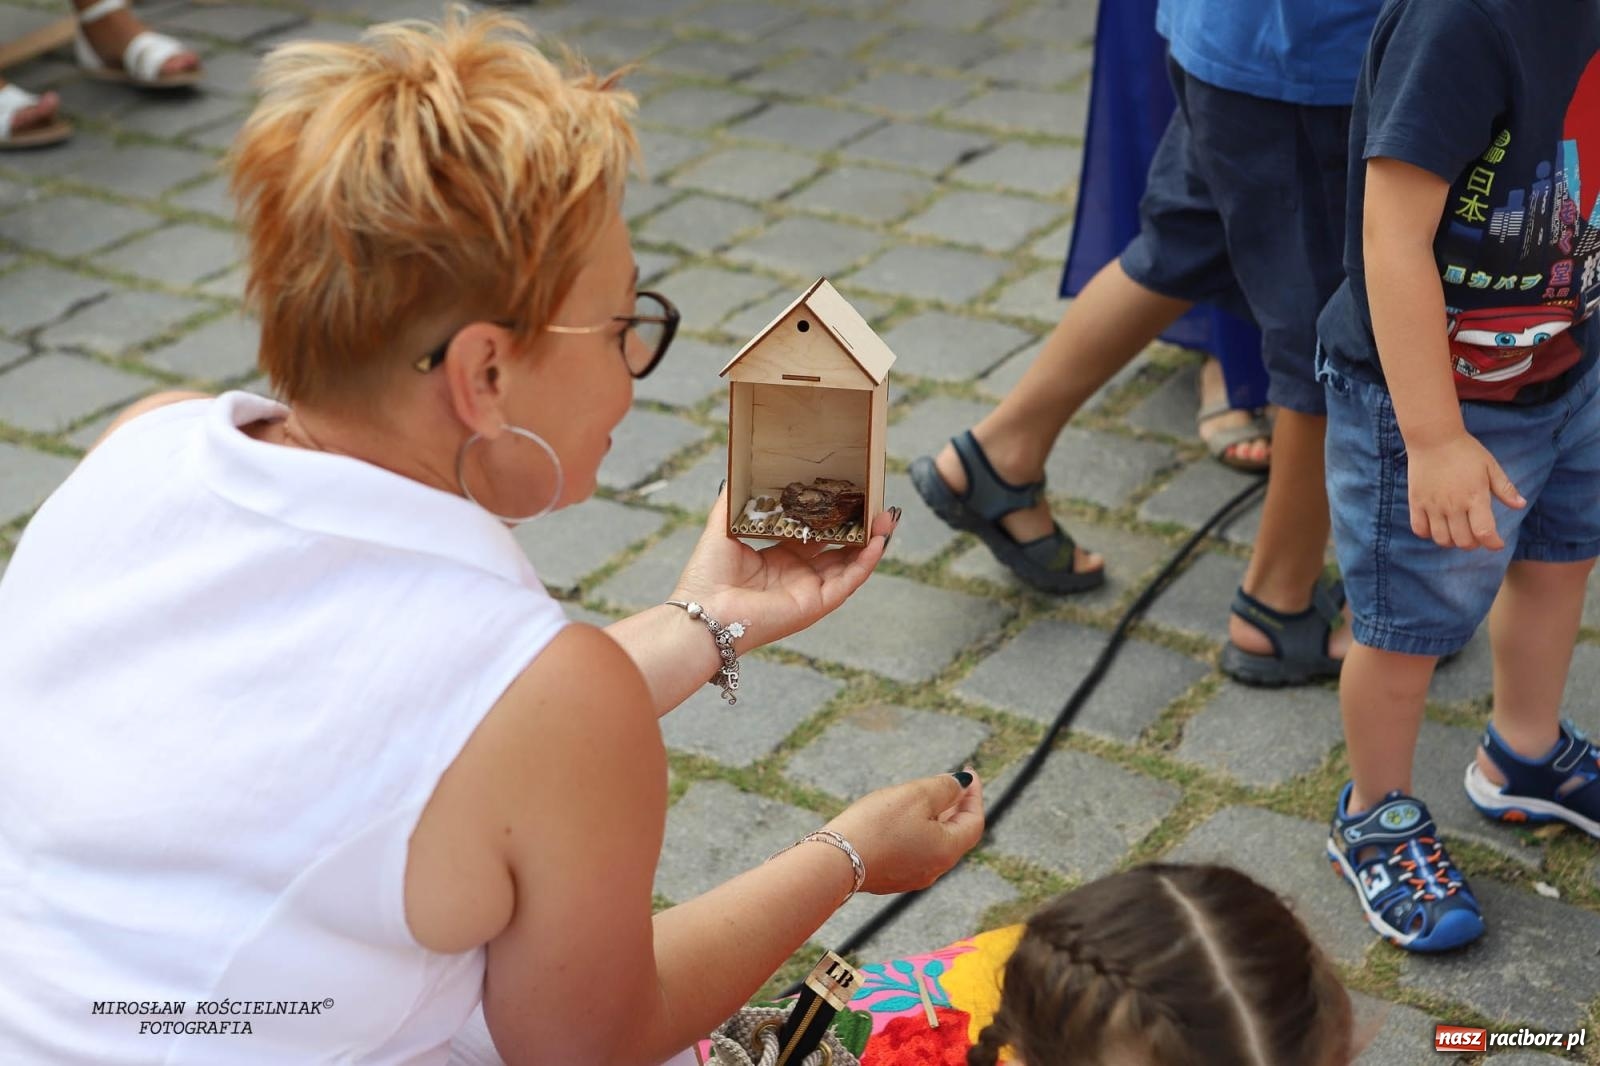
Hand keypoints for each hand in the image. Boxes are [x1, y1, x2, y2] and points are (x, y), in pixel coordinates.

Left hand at [668, 484, 900, 648]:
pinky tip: (878, 541)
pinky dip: (866, 562)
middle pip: (839, 548)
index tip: (848, 495)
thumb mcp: (722, 527)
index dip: (832, 515)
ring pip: (850, 564)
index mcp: (777, 559)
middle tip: (876, 503)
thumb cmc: (706, 576)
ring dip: (871, 541)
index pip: (814, 534)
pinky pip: (849, 581)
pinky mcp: (816, 604)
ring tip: (887, 518)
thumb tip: (739, 474)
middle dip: (859, 526)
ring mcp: (809, 590)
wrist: (703, 611)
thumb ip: (734, 502)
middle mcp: (796, 574)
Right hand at [825, 772, 984, 894]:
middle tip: (951, 783)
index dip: (974, 794)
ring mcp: (912, 877)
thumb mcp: (916, 795)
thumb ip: (945, 787)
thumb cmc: (877, 825)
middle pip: (955, 834)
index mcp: (947, 850)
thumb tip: (961, 785)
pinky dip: (917, 832)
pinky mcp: (891, 878)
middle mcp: (935, 869)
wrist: (834, 860)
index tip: (968, 772)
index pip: (973, 821)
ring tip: (926, 797)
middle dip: (956, 806)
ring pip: (934, 843)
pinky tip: (901, 818)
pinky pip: (914, 851)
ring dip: (936, 819)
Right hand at [1407, 430, 1523, 549]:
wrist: (1433, 438)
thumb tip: (1520, 505)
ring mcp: (1432, 505)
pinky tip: (1436, 525)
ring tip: (1457, 532)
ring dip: (1452, 541)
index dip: (1493, 544)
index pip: (1484, 532)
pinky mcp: (1416, 502)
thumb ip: (1505, 488)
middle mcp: (1453, 505)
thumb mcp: (1490, 467)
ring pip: (1441, 539)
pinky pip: (1419, 529)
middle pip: (1463, 541)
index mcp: (1475, 496)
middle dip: (1474, 544)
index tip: (1497, 543)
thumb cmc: (1465, 451)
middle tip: (1476, 535)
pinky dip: (1428, 533)